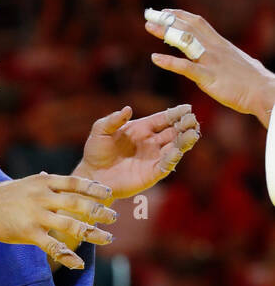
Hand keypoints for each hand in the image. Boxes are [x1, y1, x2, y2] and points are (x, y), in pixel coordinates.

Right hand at [0, 173, 115, 268]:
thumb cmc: (2, 196)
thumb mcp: (24, 183)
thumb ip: (40, 182)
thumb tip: (49, 175)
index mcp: (44, 183)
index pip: (75, 182)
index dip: (94, 188)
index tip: (109, 194)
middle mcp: (43, 197)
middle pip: (78, 203)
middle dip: (98, 211)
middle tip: (114, 217)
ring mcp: (37, 215)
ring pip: (70, 225)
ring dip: (91, 232)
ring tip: (107, 238)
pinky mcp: (29, 233)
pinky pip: (53, 246)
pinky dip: (68, 256)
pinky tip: (78, 265)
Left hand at [76, 104, 199, 199]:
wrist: (92, 176)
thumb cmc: (95, 152)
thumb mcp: (100, 131)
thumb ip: (112, 120)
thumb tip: (128, 109)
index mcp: (142, 129)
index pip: (163, 119)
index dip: (176, 113)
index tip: (187, 108)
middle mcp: (151, 142)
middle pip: (174, 132)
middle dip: (185, 125)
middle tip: (193, 120)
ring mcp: (153, 158)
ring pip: (175, 147)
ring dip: (185, 141)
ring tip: (193, 133)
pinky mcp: (152, 174)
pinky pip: (166, 165)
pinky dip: (173, 158)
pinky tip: (178, 151)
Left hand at [146, 9, 274, 126]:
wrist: (263, 91)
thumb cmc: (253, 81)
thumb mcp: (238, 63)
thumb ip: (227, 58)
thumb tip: (227, 58)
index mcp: (220, 44)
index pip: (198, 23)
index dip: (180, 15)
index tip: (166, 11)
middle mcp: (214, 48)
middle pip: (188, 27)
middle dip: (167, 19)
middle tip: (150, 14)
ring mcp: (211, 61)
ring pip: (185, 41)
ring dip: (165, 33)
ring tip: (149, 26)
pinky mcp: (208, 77)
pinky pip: (185, 67)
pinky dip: (168, 62)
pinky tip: (154, 58)